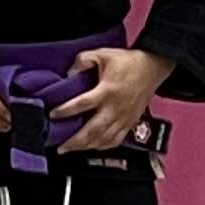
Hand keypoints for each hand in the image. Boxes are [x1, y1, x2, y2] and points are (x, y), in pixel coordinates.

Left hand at [53, 46, 170, 152]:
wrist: (152, 68)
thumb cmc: (127, 62)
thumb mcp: (102, 54)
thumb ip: (83, 60)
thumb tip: (68, 73)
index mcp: (107, 90)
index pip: (83, 104)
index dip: (66, 110)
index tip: (53, 115)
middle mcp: (116, 108)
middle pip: (93, 130)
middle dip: (75, 141)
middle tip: (61, 147)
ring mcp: (124, 118)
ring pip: (104, 139)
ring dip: (86, 147)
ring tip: (72, 149)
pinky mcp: (131, 123)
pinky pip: (116, 140)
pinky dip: (103, 146)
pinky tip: (93, 147)